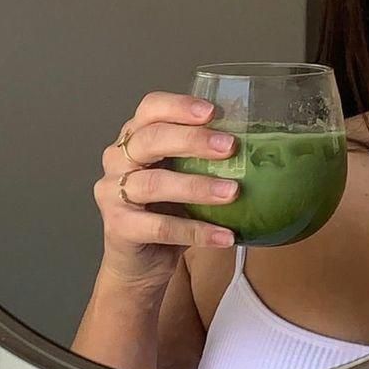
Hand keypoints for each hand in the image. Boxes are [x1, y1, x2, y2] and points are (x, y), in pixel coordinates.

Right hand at [94, 91, 239, 284]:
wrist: (138, 262)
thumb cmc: (163, 210)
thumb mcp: (180, 175)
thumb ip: (201, 157)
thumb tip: (255, 143)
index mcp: (134, 138)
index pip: (150, 108)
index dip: (179, 106)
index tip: (211, 112)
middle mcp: (117, 160)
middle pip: (150, 140)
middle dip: (192, 140)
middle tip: (229, 147)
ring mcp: (112, 194)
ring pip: (155, 184)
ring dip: (197, 187)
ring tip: (232, 192)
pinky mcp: (119, 228)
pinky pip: (161, 227)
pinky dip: (196, 231)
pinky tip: (225, 235)